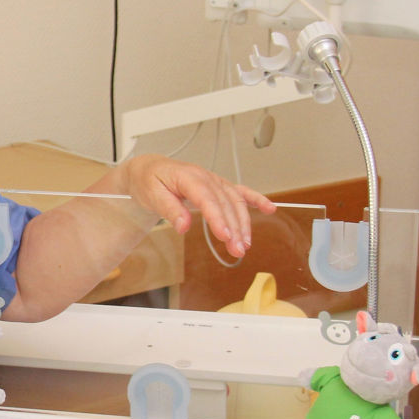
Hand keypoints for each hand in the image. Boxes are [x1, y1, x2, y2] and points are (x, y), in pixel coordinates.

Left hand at [121, 154, 274, 257]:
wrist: (149, 168)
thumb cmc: (149, 180)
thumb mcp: (152, 194)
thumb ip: (169, 209)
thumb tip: (183, 226)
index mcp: (189, 177)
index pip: (207, 199)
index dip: (218, 218)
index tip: (225, 236)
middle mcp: (205, 177)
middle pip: (225, 204)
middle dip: (234, 228)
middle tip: (238, 250)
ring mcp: (214, 181)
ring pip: (235, 202)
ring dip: (243, 224)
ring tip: (244, 245)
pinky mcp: (217, 186)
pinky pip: (239, 192)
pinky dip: (255, 200)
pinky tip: (269, 208)